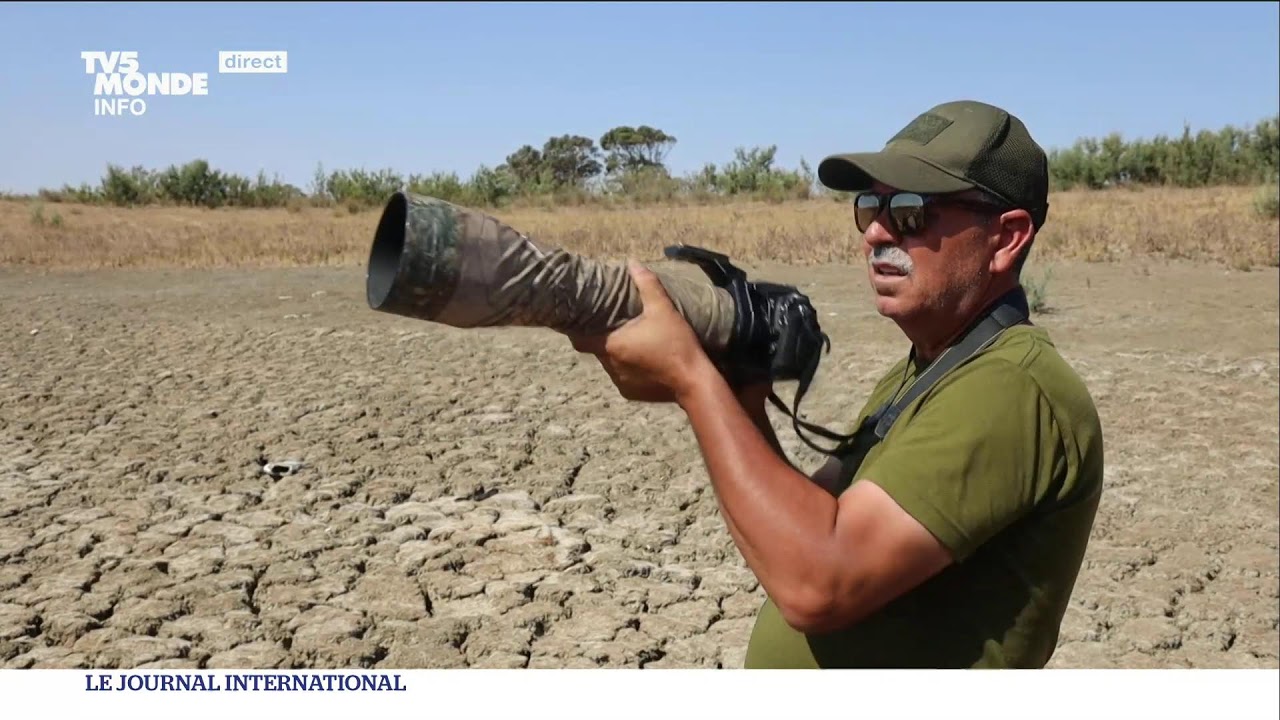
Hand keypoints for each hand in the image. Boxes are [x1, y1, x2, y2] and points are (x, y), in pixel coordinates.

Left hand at [567, 260, 711, 403]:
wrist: (694, 382)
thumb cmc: (676, 344)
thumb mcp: (663, 310)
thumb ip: (647, 285)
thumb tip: (632, 263)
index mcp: (612, 345)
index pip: (579, 340)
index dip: (576, 329)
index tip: (580, 319)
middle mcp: (610, 366)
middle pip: (598, 349)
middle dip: (604, 337)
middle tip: (616, 324)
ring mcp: (620, 382)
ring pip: (610, 363)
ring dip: (618, 353)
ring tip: (633, 341)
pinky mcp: (631, 393)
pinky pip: (623, 377)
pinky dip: (629, 368)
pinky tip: (645, 360)